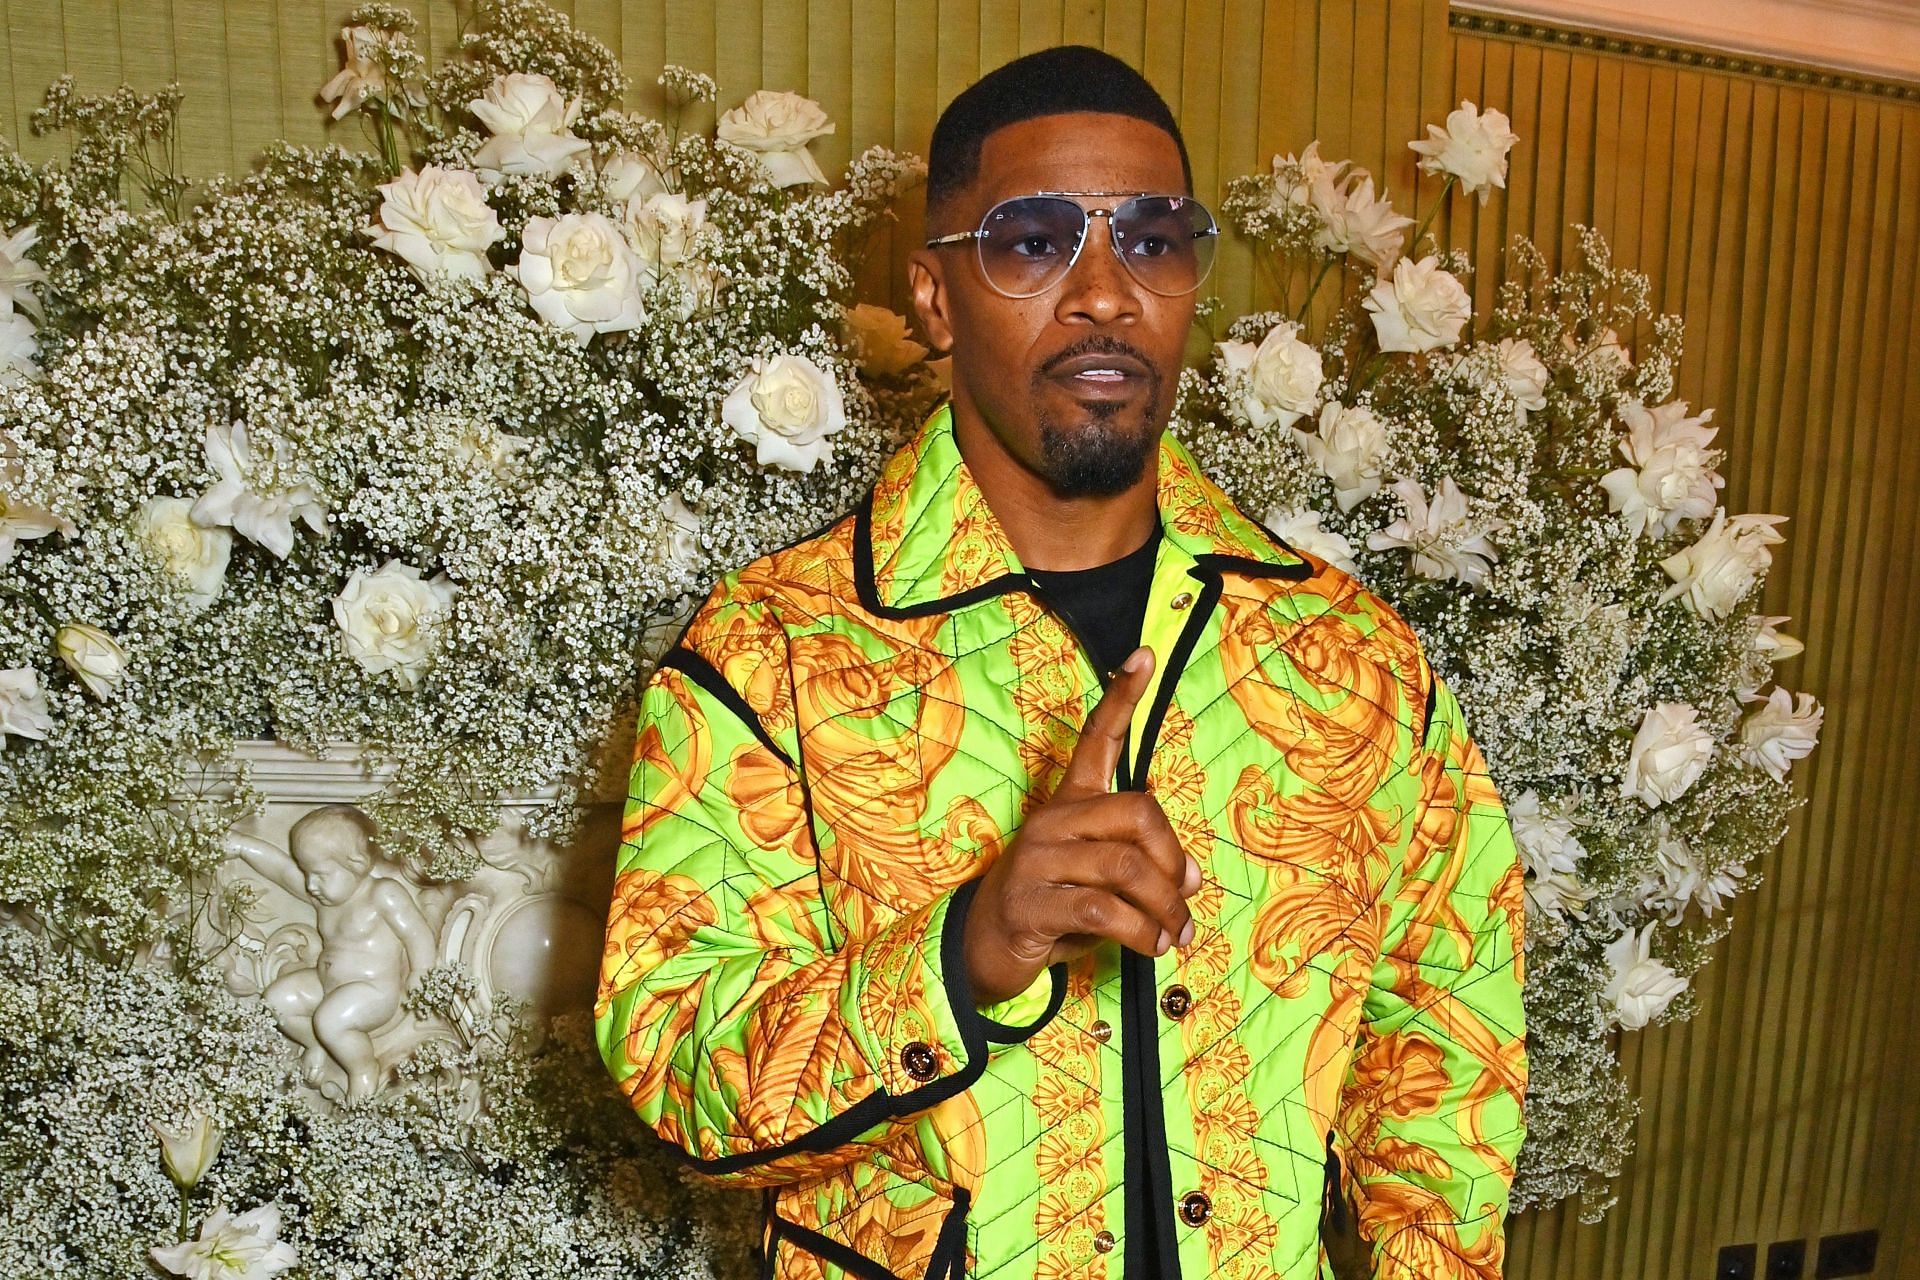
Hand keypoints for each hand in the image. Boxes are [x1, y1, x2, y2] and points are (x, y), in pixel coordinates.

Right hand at [962, 646, 1202, 1005]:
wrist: (983, 949)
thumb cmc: (1053, 908)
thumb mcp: (1100, 881)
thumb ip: (1143, 868)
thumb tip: (1192, 879)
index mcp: (1070, 805)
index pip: (1096, 739)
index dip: (1122, 697)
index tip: (1144, 655)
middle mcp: (1053, 822)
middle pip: (1139, 813)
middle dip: (1173, 860)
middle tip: (1184, 898)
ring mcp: (1039, 860)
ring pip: (1127, 868)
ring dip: (1164, 908)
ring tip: (1173, 935)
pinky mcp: (1031, 903)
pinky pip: (1103, 910)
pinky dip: (1140, 932)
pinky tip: (1151, 946)